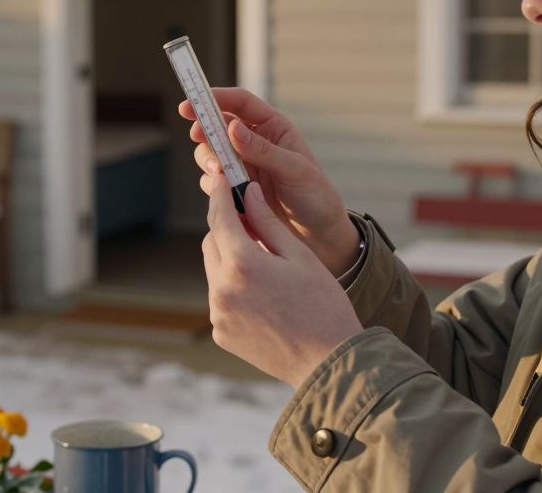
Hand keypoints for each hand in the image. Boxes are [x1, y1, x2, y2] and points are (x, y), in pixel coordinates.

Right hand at [179, 87, 359, 275]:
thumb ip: (263, 149)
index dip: (214, 98)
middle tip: (197, 136)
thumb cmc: (316, 197)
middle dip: (204, 130)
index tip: (191, 104)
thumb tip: (232, 128)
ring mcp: (243, 166)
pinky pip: (213, 181)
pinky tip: (226, 194)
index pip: (240, 103)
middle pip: (218, 126)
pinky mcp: (236, 189)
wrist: (319, 236)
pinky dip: (213, 185)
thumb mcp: (295, 170)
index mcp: (273, 127)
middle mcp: (255, 143)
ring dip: (207, 159)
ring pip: (211, 153)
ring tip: (219, 173)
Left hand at [203, 175, 363, 387]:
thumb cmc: (323, 304)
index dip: (220, 194)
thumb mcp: (299, 255)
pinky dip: (234, 288)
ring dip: (230, 259)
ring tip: (263, 261)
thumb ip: (268, 221)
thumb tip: (249, 192)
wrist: (329, 362)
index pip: (221, 217)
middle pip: (213, 242)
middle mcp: (222, 289)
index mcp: (242, 265)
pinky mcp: (221, 333)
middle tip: (250, 219)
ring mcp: (218, 315)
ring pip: (215, 270)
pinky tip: (263, 293)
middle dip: (227, 228)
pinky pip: (221, 298)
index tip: (221, 178)